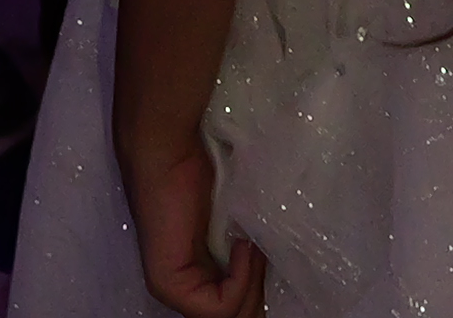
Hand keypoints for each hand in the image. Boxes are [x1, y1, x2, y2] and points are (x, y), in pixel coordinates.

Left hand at [127, 134, 268, 317]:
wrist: (169, 151)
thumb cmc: (201, 174)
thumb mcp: (236, 225)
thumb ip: (249, 259)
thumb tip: (285, 281)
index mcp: (201, 278)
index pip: (238, 308)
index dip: (262, 292)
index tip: (272, 259)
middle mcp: (186, 290)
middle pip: (237, 315)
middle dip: (261, 296)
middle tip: (270, 261)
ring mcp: (172, 290)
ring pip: (228, 317)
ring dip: (252, 285)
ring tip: (255, 248)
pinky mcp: (167, 284)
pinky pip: (218, 307)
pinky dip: (240, 282)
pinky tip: (242, 247)